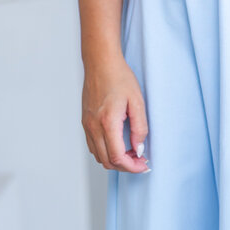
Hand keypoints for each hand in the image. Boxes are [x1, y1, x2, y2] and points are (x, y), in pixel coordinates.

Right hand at [81, 54, 150, 172]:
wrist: (100, 62)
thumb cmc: (119, 77)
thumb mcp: (137, 101)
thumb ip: (140, 127)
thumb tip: (139, 149)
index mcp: (108, 122)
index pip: (118, 157)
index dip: (132, 167)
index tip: (144, 165)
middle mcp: (93, 127)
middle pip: (107, 161)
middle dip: (126, 167)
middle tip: (141, 161)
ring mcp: (87, 125)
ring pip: (99, 156)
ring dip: (115, 160)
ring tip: (132, 152)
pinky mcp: (85, 122)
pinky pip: (93, 146)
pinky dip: (106, 151)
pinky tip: (119, 144)